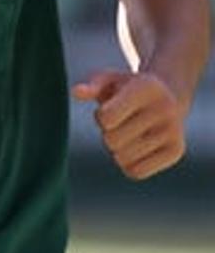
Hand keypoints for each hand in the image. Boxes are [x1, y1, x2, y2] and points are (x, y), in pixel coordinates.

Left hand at [72, 70, 190, 179]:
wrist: (167, 97)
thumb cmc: (127, 89)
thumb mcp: (109, 80)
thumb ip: (92, 86)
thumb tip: (76, 92)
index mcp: (146, 88)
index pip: (107, 118)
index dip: (100, 117)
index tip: (110, 108)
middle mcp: (165, 109)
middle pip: (112, 141)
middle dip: (108, 134)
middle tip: (121, 123)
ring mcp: (174, 131)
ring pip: (123, 158)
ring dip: (118, 149)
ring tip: (130, 133)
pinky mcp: (176, 151)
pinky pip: (136, 172)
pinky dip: (128, 165)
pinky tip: (136, 149)